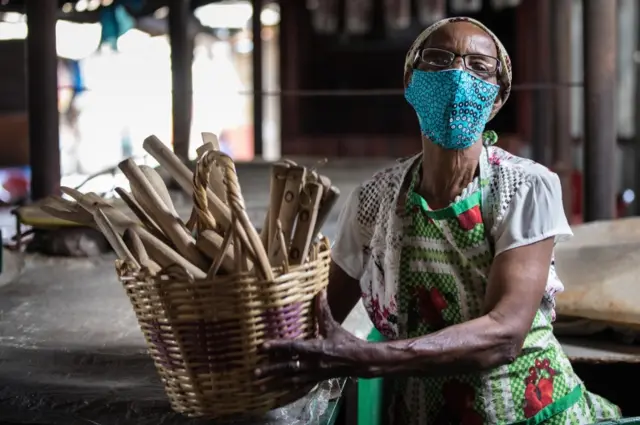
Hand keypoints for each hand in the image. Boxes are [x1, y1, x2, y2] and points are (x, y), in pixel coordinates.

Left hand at [255, 290, 376, 388]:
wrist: (359, 361)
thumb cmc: (346, 342)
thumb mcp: (334, 326)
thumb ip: (323, 310)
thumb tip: (320, 291)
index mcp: (317, 348)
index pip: (293, 347)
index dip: (277, 347)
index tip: (262, 347)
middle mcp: (313, 363)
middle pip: (288, 367)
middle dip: (271, 370)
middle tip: (255, 372)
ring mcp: (313, 375)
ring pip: (290, 380)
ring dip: (274, 384)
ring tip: (259, 386)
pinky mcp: (315, 381)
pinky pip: (298, 389)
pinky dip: (286, 393)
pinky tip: (275, 396)